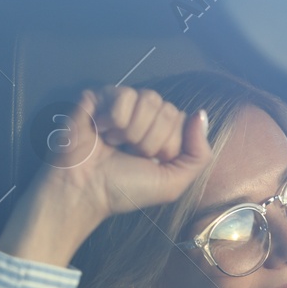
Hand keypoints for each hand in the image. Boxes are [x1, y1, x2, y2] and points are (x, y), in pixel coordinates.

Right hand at [46, 86, 213, 218]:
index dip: (167, 145)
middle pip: (167, 109)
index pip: (181, 119)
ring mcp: (121, 103)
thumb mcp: (173, 182)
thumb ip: (198, 154)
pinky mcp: (100, 96)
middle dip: (150, 140)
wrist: (85, 191)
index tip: (148, 162)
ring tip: (115, 144)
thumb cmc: (125, 189)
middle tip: (129, 154)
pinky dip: (114, 120)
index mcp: (162, 132)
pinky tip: (101, 132)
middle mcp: (143, 115)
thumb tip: (201, 115)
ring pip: (148, 99)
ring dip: (132, 131)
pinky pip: (124, 95)